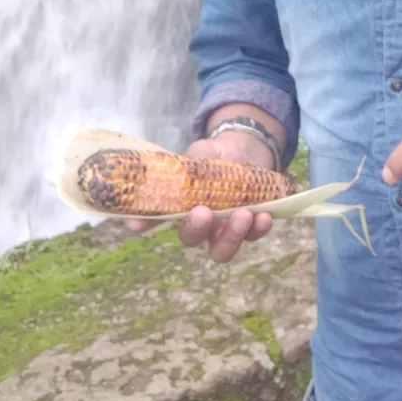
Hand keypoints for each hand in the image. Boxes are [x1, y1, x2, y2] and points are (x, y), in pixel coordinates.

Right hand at [126, 131, 274, 262]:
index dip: (146, 223)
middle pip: (191, 240)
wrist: (246, 151)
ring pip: (222, 249)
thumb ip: (185, 164)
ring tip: (244, 214)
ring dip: (232, 236)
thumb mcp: (199, 154)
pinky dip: (259, 229)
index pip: (157, 219)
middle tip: (204, 212)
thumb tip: (163, 168)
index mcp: (179, 207)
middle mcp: (199, 226)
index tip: (136, 224)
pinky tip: (265, 216)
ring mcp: (223, 230)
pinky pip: (252, 236)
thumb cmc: (214, 156)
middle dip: (197, 229)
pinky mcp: (249, 227)